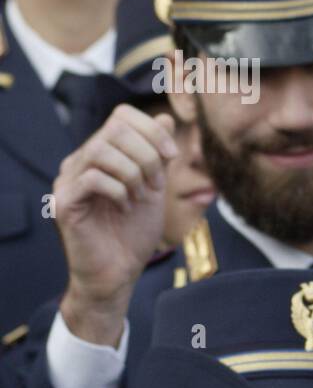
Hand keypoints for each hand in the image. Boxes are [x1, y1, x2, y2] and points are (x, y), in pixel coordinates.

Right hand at [54, 105, 177, 345]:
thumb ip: (158, 154)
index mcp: (100, 154)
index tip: (172, 155)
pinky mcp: (65, 202)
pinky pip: (93, 177)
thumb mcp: (154, 186)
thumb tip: (164, 116)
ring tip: (142, 197)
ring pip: (102, 149)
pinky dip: (119, 190)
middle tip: (157, 184)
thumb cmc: (133, 232)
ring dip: (135, 172)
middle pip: (115, 128)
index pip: (122, 115)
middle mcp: (79, 162)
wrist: (119, 272)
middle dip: (148, 154)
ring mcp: (68, 180)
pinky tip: (126, 207)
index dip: (152, 129)